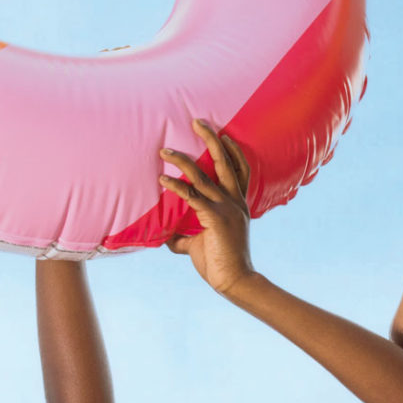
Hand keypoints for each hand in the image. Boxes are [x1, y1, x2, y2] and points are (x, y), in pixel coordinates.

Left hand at [161, 122, 256, 293]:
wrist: (234, 281)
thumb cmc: (219, 264)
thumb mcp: (199, 244)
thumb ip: (185, 236)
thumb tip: (166, 235)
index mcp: (237, 205)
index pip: (240, 169)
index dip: (233, 150)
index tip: (224, 133)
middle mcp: (235, 202)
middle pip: (226, 162)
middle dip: (212, 139)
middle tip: (197, 120)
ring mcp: (226, 208)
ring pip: (204, 176)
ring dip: (183, 160)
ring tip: (165, 150)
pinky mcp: (216, 218)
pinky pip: (192, 196)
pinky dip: (176, 186)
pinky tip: (162, 179)